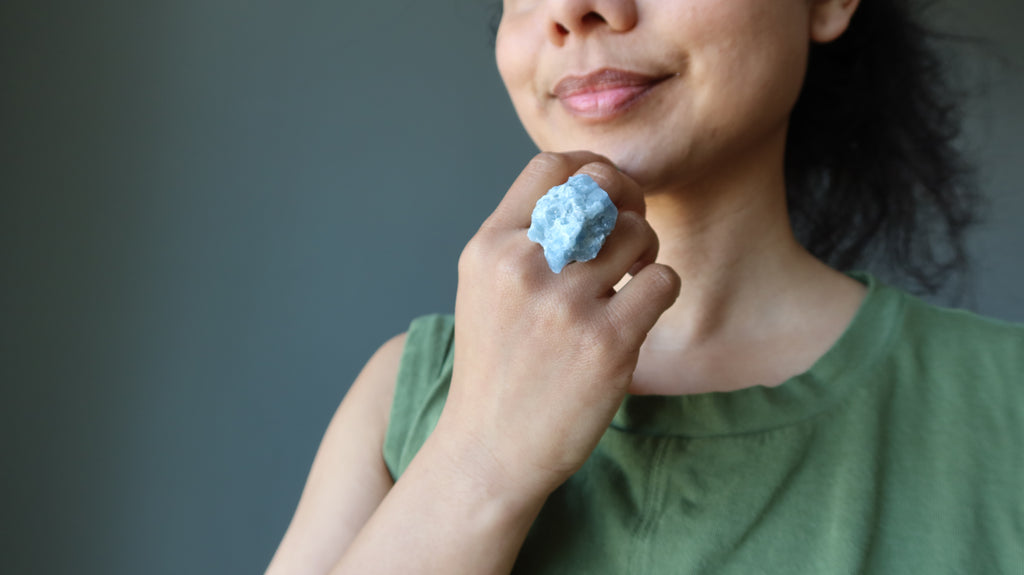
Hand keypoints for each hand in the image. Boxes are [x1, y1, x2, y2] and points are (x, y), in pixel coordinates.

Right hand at [433, 151, 680, 501]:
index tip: (606, 196)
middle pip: (602, 191)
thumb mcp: (485, 288)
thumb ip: (523, 236)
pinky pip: (662, 281)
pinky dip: (660, 288)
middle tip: (628, 233)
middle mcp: (522, 268)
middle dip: (628, 202)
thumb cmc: (496, 366)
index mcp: (489, 248)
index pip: (551, 168)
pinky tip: (639, 310)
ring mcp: (564, 306)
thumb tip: (589, 186)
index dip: (591, 169)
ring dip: (646, 251)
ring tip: (631, 279)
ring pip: (638, 233)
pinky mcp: (606, 344)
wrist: (491, 448)